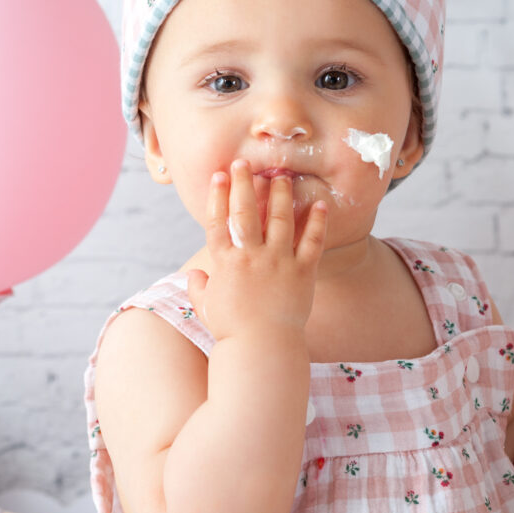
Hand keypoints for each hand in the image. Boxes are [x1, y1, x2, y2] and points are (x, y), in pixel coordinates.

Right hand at [186, 159, 327, 342]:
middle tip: (245, 163)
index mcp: (226, 263)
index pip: (219, 221)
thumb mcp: (207, 308)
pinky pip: (312, 242)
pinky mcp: (303, 272)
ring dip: (281, 195)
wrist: (263, 349)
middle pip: (246, 212)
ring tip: (281, 176)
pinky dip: (317, 222)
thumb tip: (194, 274)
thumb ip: (199, 288)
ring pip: (281, 219)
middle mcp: (251, 257)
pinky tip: (319, 204)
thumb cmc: (233, 332)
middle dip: (244, 184)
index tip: (219, 174)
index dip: (218, 195)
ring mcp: (278, 263)